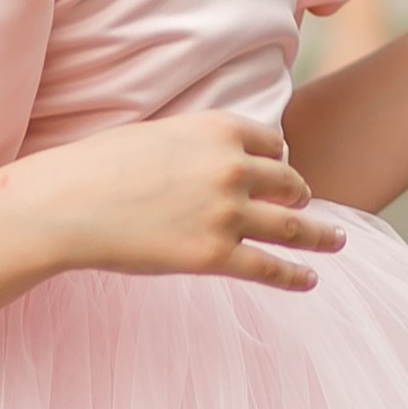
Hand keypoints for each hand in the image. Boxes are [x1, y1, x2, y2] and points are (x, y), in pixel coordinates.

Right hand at [15, 112, 344, 292]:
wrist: (70, 203)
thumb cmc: (101, 167)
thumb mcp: (159, 134)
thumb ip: (196, 144)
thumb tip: (214, 161)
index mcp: (220, 130)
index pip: (272, 143)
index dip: (278, 158)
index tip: (280, 171)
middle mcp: (233, 168)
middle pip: (288, 181)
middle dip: (298, 194)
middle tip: (305, 205)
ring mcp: (228, 213)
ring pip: (292, 225)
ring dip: (320, 235)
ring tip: (337, 241)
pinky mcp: (215, 255)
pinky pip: (270, 267)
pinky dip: (296, 275)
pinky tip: (310, 279)